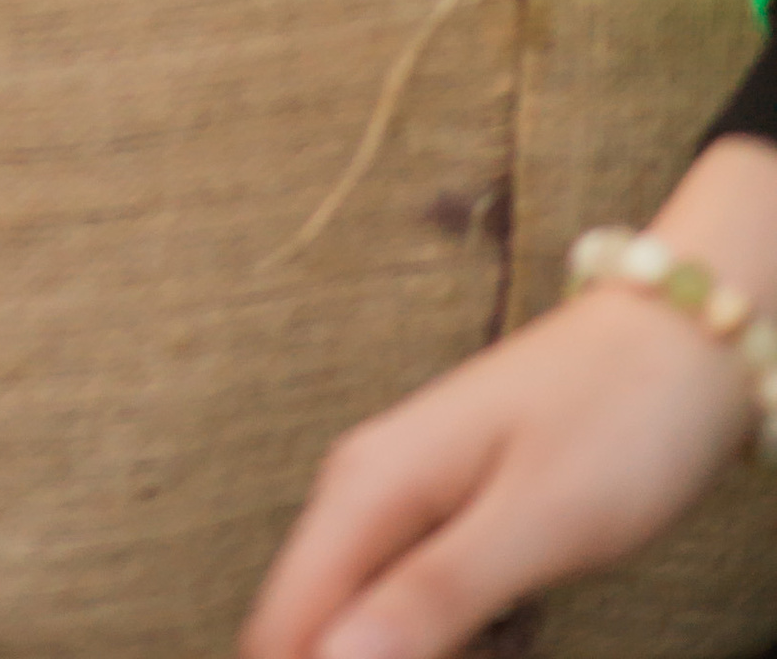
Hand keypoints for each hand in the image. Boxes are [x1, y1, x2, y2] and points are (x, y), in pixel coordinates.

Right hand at [239, 289, 753, 658]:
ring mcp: (398, 493)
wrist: (675, 336)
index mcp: (368, 485)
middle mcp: (363, 484)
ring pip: (352, 617)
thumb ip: (433, 593)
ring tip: (493, 644)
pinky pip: (395, 599)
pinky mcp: (437, 509)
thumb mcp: (538, 519)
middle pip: (311, 623)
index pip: (287, 621)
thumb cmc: (619, 414)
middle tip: (480, 652)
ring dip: (396, 655)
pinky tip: (486, 640)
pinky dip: (428, 638)